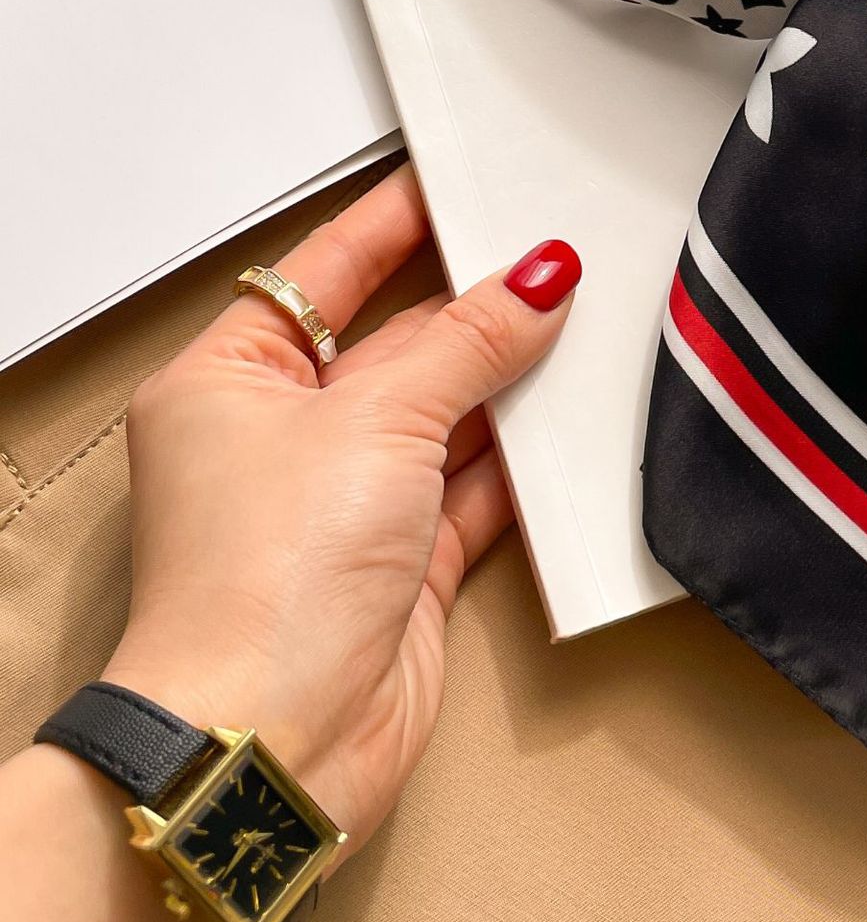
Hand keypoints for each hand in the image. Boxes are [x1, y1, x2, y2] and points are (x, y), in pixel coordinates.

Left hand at [102, 165, 578, 844]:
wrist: (278, 741)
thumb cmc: (263, 587)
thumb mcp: (378, 421)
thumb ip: (469, 343)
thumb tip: (535, 279)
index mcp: (230, 381)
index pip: (323, 273)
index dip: (394, 224)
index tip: (460, 180)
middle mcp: (283, 439)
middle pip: (395, 343)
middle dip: (474, 307)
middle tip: (553, 256)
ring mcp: (345, 504)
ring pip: (445, 414)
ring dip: (508, 382)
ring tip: (580, 325)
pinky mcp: (402, 563)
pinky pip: (476, 486)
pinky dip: (523, 461)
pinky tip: (568, 425)